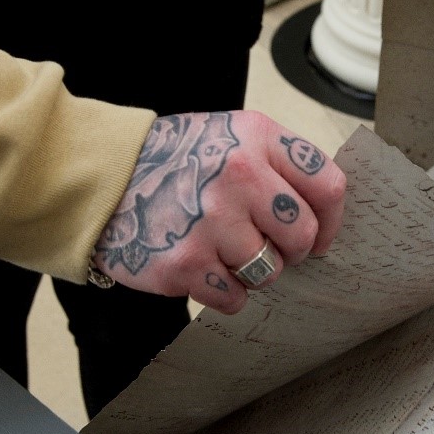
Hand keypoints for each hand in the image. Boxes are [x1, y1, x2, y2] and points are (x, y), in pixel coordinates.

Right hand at [89, 111, 345, 314]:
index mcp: (257, 138)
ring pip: (270, 272)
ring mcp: (212, 221)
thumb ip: (276, 163)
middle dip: (291, 251)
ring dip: (253, 272)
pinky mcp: (185, 262)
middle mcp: (239, 175)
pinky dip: (222, 292)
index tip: (319, 236)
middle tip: (265, 246)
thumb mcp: (229, 135)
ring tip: (224, 252)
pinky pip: (234, 298)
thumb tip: (323, 214)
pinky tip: (201, 267)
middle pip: (303, 236)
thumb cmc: (174, 162)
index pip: (327, 186)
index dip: (331, 221)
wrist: (102, 178)